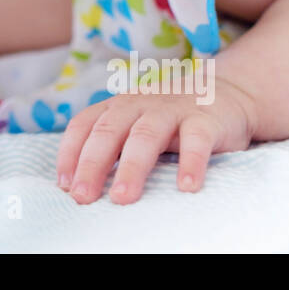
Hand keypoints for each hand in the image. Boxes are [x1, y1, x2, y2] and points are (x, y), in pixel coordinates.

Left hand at [55, 75, 257, 204]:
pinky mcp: (205, 119)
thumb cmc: (169, 118)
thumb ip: (111, 147)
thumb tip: (78, 186)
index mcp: (117, 106)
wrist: (224, 91)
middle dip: (92, 165)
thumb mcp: (134, 123)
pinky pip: (196, 140)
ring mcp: (172, 109)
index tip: (64, 184)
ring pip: (146, 136)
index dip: (70, 153)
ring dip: (132, 168)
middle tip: (82, 196)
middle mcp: (139, 104)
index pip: (83, 125)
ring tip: (122, 198)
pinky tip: (186, 187)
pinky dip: (191, 163)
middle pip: (109, 132)